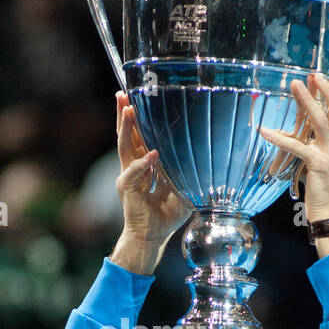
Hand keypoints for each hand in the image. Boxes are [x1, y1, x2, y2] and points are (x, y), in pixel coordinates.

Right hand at [110, 92, 191, 274]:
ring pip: (124, 144)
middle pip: (127, 133)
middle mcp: (134, 165)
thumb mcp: (183, 186)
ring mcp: (128, 174)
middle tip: (123, 93)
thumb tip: (206, 154)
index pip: (140, 134)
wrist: (153, 235)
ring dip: (126, 126)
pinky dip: (144, 163)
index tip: (140, 97)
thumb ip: (187, 170)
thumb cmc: (167, 213)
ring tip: (129, 109)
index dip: (140, 117)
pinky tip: (153, 154)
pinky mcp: (126, 187)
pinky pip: (134, 172)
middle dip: (125, 112)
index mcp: (146, 162)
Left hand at [259, 68, 328, 223]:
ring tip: (295, 85)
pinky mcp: (317, 166)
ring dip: (308, 102)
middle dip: (327, 90)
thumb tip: (303, 133)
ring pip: (321, 122)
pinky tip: (265, 131)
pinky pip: (297, 148)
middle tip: (314, 74)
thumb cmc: (322, 188)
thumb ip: (315, 145)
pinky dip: (280, 138)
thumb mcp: (321, 161)